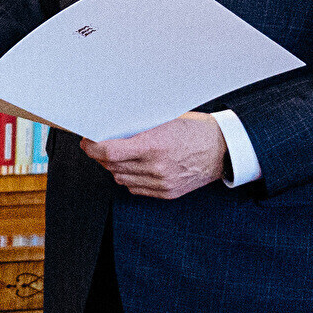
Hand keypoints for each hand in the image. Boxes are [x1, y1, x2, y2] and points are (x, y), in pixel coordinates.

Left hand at [81, 113, 227, 199]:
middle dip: (100, 156)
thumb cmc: (197, 130)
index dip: (92, 147)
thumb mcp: (166, 120)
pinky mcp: (167, 193)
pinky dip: (129, 178)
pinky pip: (136, 189)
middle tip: (97, 146)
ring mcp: (162, 183)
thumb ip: (139, 128)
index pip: (110, 151)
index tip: (88, 142)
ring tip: (116, 156)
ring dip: (114, 167)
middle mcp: (156, 167)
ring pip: (121, 178)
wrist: (224, 149)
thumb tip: (112, 129)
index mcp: (155, 145)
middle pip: (112, 165)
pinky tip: (132, 168)